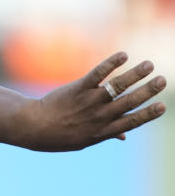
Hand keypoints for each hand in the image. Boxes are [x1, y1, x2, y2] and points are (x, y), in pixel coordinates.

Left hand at [23, 52, 166, 150]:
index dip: (148, 114)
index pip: (131, 122)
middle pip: (128, 103)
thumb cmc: (60, 135)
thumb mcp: (83, 141)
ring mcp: (88, 102)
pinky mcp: (77, 89)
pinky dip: (110, 64)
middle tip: (163, 80)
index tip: (163, 106)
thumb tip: (124, 136)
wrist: (34, 127)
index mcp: (102, 131)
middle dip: (147, 91)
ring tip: (149, 65)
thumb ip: (106, 134)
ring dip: (134, 75)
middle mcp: (98, 117)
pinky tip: (123, 55)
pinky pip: (97, 75)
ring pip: (116, 88)